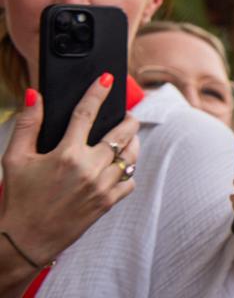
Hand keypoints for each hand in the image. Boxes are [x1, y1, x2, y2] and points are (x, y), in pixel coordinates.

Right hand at [0, 77, 139, 266]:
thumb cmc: (18, 198)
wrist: (25, 240)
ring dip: (132, 143)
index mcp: (66, 154)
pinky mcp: (108, 203)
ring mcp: (101, 186)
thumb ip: (28, 124)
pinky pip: (130, 180)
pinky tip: (118, 167)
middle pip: (123, 132)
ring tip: (125, 139)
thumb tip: (35, 95)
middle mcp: (89, 168)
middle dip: (127, 119)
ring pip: (131, 155)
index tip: (108, 79)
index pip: (86, 113)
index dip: (98, 92)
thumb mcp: (15, 159)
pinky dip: (127, 171)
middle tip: (125, 115)